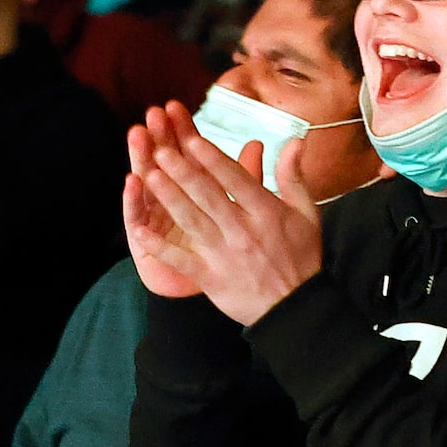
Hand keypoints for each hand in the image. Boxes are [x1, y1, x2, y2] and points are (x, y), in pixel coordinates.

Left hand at [123, 102, 322, 325]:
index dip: (212, 158)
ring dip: (168, 198)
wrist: (295, 307)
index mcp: (265, 211)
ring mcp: (223, 254)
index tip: (192, 139)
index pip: (234, 178)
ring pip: (191, 220)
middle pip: (207, 195)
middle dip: (183, 171)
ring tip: (147, 176)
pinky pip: (180, 260)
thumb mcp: (306, 213)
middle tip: (161, 150)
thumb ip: (294, 175)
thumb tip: (296, 140)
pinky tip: (140, 232)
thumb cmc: (301, 256)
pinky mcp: (210, 277)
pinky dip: (159, 247)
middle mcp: (242, 229)